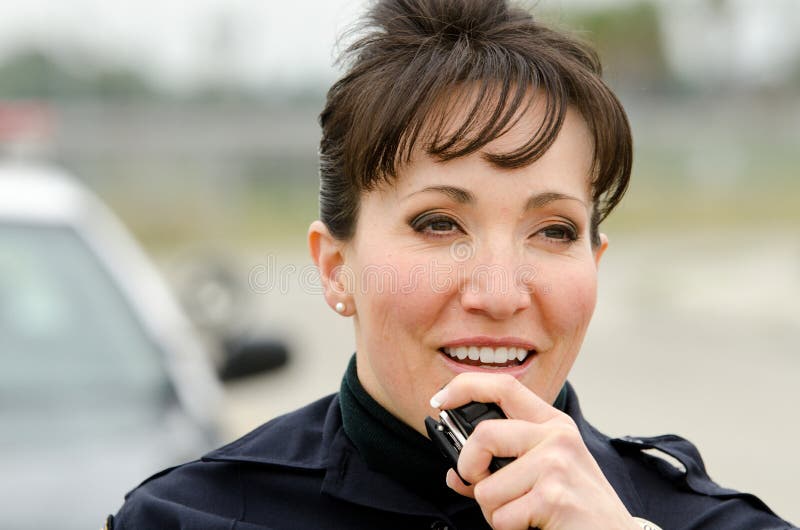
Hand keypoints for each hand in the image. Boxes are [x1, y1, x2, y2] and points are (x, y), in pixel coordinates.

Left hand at [431, 373, 639, 529]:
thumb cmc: (575, 508)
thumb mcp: (541, 476)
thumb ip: (497, 468)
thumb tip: (454, 473)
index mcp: (551, 423)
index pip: (503, 386)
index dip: (464, 387)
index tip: (439, 400)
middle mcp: (555, 436)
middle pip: (483, 435)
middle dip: (470, 468)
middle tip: (481, 483)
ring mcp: (556, 464)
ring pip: (486, 487)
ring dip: (495, 511)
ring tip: (525, 513)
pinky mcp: (553, 496)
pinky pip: (501, 517)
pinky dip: (509, 528)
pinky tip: (535, 525)